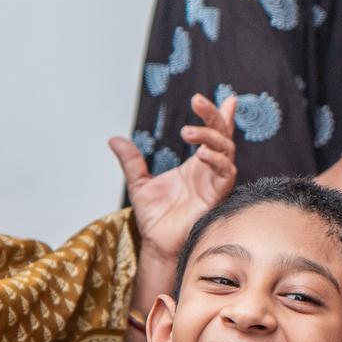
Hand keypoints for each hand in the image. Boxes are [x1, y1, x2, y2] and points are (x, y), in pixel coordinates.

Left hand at [109, 93, 236, 264]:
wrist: (157, 243)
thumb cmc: (154, 218)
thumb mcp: (138, 183)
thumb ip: (131, 161)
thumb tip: (114, 139)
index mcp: (196, 165)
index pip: (213, 134)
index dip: (220, 115)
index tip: (227, 98)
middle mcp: (209, 171)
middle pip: (222, 135)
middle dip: (214, 116)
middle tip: (197, 101)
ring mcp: (215, 183)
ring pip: (227, 150)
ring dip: (211, 137)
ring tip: (188, 132)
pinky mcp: (217, 197)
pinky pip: (226, 173)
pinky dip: (217, 161)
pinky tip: (202, 154)